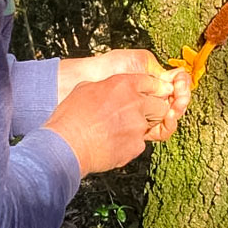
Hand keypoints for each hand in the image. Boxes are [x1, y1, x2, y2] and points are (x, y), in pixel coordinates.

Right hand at [43, 73, 174, 176]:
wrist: (68, 145)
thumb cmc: (71, 117)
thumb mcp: (85, 88)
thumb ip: (105, 86)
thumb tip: (107, 88)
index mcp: (123, 84)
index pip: (151, 81)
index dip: (154, 87)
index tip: (153, 92)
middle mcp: (135, 103)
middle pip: (159, 105)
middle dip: (154, 109)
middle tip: (139, 114)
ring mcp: (138, 126)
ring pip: (149, 125)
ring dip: (138, 127)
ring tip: (117, 131)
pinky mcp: (136, 146)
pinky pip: (139, 143)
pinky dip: (129, 143)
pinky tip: (112, 143)